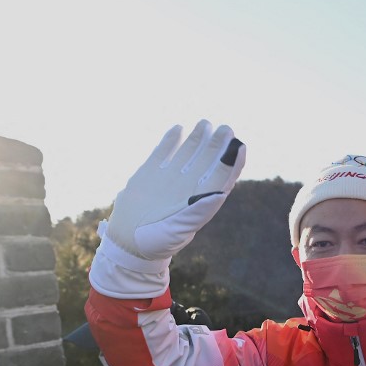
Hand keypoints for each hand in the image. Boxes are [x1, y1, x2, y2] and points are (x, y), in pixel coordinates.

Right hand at [102, 120, 244, 267]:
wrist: (126, 242)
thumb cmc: (157, 241)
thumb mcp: (179, 228)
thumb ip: (199, 211)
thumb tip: (221, 194)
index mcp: (200, 200)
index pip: (221, 176)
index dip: (232, 162)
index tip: (239, 146)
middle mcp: (188, 186)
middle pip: (208, 160)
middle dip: (217, 144)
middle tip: (225, 128)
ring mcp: (170, 177)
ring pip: (188, 152)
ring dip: (197, 138)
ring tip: (204, 123)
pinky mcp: (150, 172)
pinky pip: (163, 152)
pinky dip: (170, 140)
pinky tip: (178, 128)